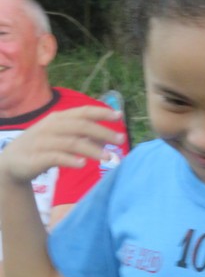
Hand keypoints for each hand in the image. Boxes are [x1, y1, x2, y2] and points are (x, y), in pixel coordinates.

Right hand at [0, 105, 123, 182]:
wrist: (12, 162)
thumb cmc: (41, 147)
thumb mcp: (60, 137)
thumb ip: (81, 136)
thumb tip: (106, 141)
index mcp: (58, 118)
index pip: (82, 112)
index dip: (101, 112)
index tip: (119, 116)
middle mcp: (51, 127)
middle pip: (80, 126)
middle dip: (102, 131)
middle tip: (120, 139)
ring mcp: (43, 141)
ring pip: (71, 142)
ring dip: (92, 149)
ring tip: (108, 157)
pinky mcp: (37, 158)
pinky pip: (56, 157)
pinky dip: (70, 160)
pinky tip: (82, 164)